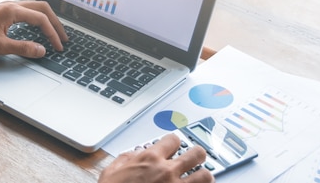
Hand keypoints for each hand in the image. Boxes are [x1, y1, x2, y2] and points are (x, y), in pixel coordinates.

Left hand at [0, 0, 67, 57]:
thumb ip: (23, 48)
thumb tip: (42, 50)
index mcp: (13, 11)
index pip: (41, 19)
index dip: (52, 34)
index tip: (58, 47)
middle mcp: (12, 5)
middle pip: (42, 8)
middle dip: (55, 23)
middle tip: (63, 37)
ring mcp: (7, 7)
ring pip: (34, 8)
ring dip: (46, 19)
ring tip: (53, 33)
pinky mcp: (2, 11)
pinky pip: (26, 11)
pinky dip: (36, 18)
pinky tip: (37, 28)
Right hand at [99, 134, 213, 182]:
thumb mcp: (113, 170)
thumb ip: (128, 158)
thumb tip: (136, 154)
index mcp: (150, 159)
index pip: (174, 139)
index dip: (174, 143)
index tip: (174, 148)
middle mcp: (167, 172)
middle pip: (197, 154)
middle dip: (197, 156)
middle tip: (194, 160)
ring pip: (206, 176)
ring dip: (203, 177)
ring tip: (198, 179)